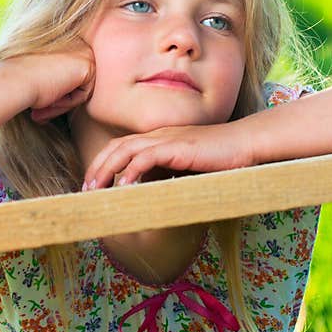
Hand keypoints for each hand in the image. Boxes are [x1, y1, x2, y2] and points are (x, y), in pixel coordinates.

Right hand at [17, 39, 95, 123]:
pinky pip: (84, 94)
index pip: (68, 74)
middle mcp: (75, 42)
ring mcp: (83, 52)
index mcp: (63, 39)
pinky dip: (68, 103)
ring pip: (81, 89)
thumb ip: (54, 79)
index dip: (52, 94)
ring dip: (62, 104)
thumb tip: (63, 94)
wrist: (12, 81)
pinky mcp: (87, 65)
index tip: (34, 108)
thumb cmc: (17, 80)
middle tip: (37, 114)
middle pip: (77, 81)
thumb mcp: (39, 75)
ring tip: (40, 109)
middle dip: (59, 101)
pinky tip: (51, 99)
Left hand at [81, 121, 255, 189]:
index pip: (122, 146)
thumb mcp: (188, 168)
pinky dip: (132, 170)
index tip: (93, 184)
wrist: (246, 143)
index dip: (103, 163)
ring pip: (126, 150)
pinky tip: (123, 185)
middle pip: (116, 146)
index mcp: (159, 139)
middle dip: (97, 167)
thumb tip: (151, 196)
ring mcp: (168, 139)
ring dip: (107, 169)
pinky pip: (147, 157)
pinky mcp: (179, 147)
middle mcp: (159, 136)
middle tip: (86, 190)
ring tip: (96, 189)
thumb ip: (168, 176)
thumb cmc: (221, 158)